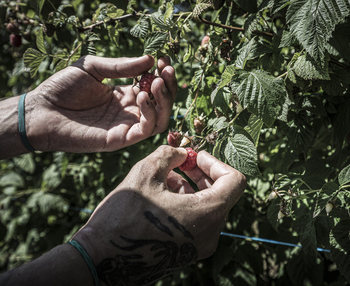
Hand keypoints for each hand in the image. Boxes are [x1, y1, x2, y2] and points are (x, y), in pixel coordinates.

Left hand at [25, 55, 176, 151]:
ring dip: (164, 100)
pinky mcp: (120, 139)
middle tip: (166, 69)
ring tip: (156, 80)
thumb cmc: (63, 88)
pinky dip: (150, 113)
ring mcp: (126, 126)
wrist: (42, 111)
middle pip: (161, 104)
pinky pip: (145, 129)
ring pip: (160, 118)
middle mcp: (129, 112)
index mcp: (124, 95)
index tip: (163, 59)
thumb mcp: (93, 68)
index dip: (161, 74)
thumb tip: (149, 59)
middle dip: (168, 86)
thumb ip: (120, 66)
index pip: (153, 87)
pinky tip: (142, 95)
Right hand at [72, 146, 245, 284]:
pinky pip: (197, 221)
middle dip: (202, 173)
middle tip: (182, 161)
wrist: (103, 259)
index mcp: (207, 214)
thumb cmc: (123, 216)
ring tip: (167, 177)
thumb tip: (182, 153)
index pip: (234, 181)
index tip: (194, 156)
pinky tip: (163, 194)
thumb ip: (170, 156)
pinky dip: (186, 203)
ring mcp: (200, 246)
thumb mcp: (146, 173)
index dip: (216, 162)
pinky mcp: (188, 252)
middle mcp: (211, 234)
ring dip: (192, 187)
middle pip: (222, 193)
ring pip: (208, 207)